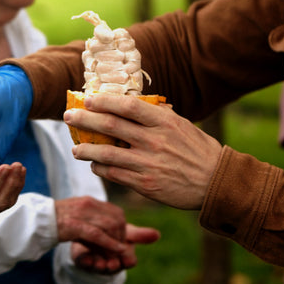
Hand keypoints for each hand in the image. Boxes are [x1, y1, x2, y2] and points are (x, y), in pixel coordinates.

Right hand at [55, 196, 126, 254]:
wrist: (38, 220)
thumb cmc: (58, 222)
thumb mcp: (79, 217)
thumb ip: (94, 222)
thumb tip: (110, 234)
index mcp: (90, 201)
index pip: (116, 212)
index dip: (122, 228)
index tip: (120, 241)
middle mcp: (88, 204)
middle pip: (116, 219)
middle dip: (121, 236)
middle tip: (118, 250)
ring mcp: (81, 213)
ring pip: (110, 226)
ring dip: (116, 242)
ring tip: (115, 254)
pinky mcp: (74, 225)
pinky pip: (97, 234)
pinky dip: (110, 243)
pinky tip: (116, 250)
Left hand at [63, 94, 221, 209]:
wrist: (215, 183)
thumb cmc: (198, 150)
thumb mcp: (182, 126)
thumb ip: (157, 116)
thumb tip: (132, 104)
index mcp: (164, 122)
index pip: (128, 106)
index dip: (105, 101)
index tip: (88, 99)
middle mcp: (154, 141)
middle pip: (111, 126)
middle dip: (85, 120)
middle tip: (68, 116)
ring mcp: (148, 164)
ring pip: (107, 153)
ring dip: (86, 149)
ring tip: (74, 149)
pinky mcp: (145, 184)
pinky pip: (115, 174)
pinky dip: (101, 168)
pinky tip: (94, 165)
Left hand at [71, 224, 159, 273]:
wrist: (92, 232)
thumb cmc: (113, 233)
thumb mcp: (126, 232)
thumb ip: (139, 235)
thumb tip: (157, 234)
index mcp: (124, 256)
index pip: (130, 260)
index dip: (129, 260)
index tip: (128, 260)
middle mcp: (112, 262)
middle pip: (114, 266)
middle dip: (113, 265)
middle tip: (112, 264)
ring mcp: (97, 262)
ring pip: (99, 266)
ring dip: (99, 265)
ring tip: (98, 263)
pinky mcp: (83, 261)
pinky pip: (84, 263)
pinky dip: (85, 261)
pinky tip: (84, 257)